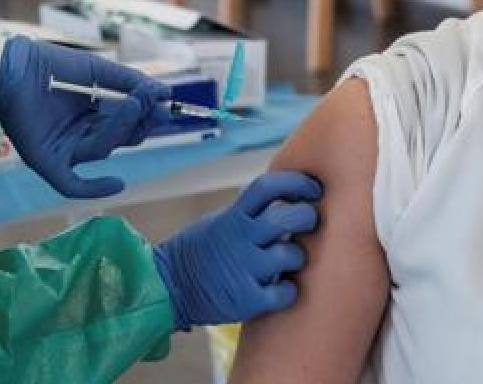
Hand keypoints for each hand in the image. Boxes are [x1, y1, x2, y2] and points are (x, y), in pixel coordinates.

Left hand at [0, 37, 170, 197]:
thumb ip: (130, 82)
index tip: (164, 102)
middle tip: (152, 105)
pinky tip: (116, 183)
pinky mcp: (47, 162)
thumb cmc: (50, 65)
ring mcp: (65, 150)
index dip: (146, 114)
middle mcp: (82, 134)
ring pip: (102, 149)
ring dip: (120, 129)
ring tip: (132, 105)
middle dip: (138, 122)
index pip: (128, 121)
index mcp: (94, 115)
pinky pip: (73, 184)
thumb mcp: (97, 71)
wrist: (12, 66)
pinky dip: (94, 188)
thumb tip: (166, 94)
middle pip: (119, 138)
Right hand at [153, 171, 322, 329]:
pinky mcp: (246, 300)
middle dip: (306, 217)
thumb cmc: (200, 253)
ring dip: (297, 257)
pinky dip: (289, 290)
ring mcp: (244, 269)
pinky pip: (284, 292)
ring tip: (289, 261)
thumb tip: (286, 198)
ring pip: (290, 255)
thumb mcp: (219, 222)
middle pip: (286, 218)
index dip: (296, 182)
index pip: (268, 187)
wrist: (169, 288)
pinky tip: (282, 288)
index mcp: (233, 217)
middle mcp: (239, 239)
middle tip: (310, 222)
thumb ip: (249, 213)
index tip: (313, 189)